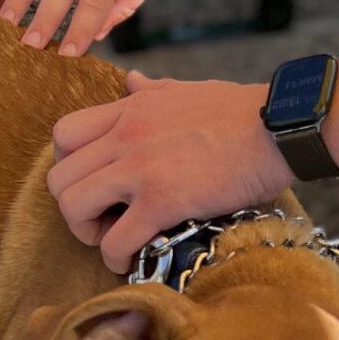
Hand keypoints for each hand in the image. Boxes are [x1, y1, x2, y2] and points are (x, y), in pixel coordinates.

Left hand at [47, 71, 293, 272]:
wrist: (280, 127)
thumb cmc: (239, 110)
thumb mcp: (183, 88)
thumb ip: (149, 89)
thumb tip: (130, 79)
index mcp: (128, 110)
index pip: (62, 134)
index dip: (67, 165)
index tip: (93, 181)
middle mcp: (124, 137)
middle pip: (58, 178)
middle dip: (72, 206)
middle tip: (101, 218)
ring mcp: (140, 169)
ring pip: (73, 207)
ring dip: (86, 232)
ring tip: (113, 238)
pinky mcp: (163, 201)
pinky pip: (115, 240)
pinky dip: (116, 258)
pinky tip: (133, 260)